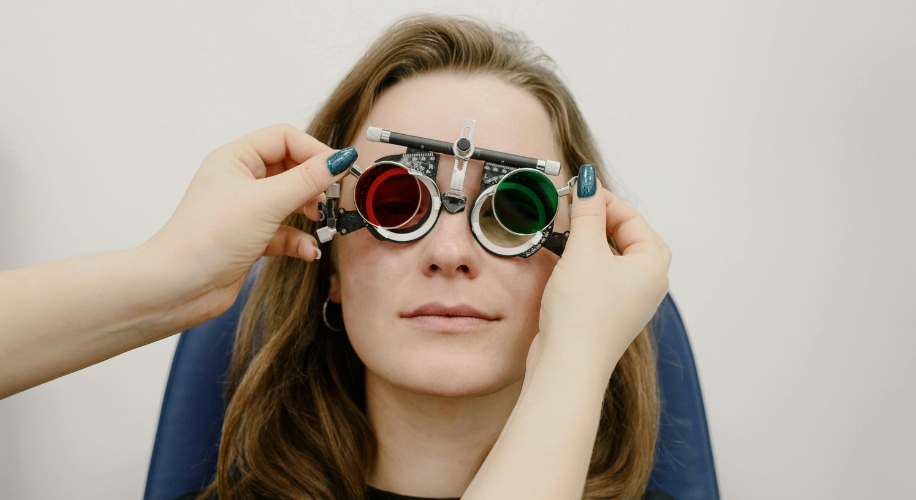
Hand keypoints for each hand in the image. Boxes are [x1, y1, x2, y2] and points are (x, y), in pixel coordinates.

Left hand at [142, 123, 354, 320]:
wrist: (179, 288)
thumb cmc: (207, 239)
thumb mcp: (266, 202)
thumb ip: (308, 180)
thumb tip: (341, 159)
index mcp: (235, 159)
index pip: (284, 138)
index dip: (313, 151)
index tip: (338, 170)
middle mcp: (240, 180)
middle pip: (291, 168)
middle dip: (314, 183)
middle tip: (332, 198)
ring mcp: (246, 210)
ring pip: (290, 200)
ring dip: (310, 211)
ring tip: (320, 221)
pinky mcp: (251, 239)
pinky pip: (285, 231)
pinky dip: (299, 239)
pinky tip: (307, 250)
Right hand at [529, 164, 671, 377]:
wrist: (568, 364)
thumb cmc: (584, 315)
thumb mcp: (584, 250)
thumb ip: (587, 213)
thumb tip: (590, 182)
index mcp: (653, 266)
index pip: (633, 220)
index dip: (606, 200)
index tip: (580, 189)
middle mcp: (648, 286)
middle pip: (629, 238)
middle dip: (603, 220)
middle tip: (577, 208)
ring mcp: (629, 303)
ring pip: (615, 259)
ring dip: (593, 242)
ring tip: (569, 231)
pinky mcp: (607, 315)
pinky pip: (602, 278)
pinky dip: (587, 264)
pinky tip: (567, 262)